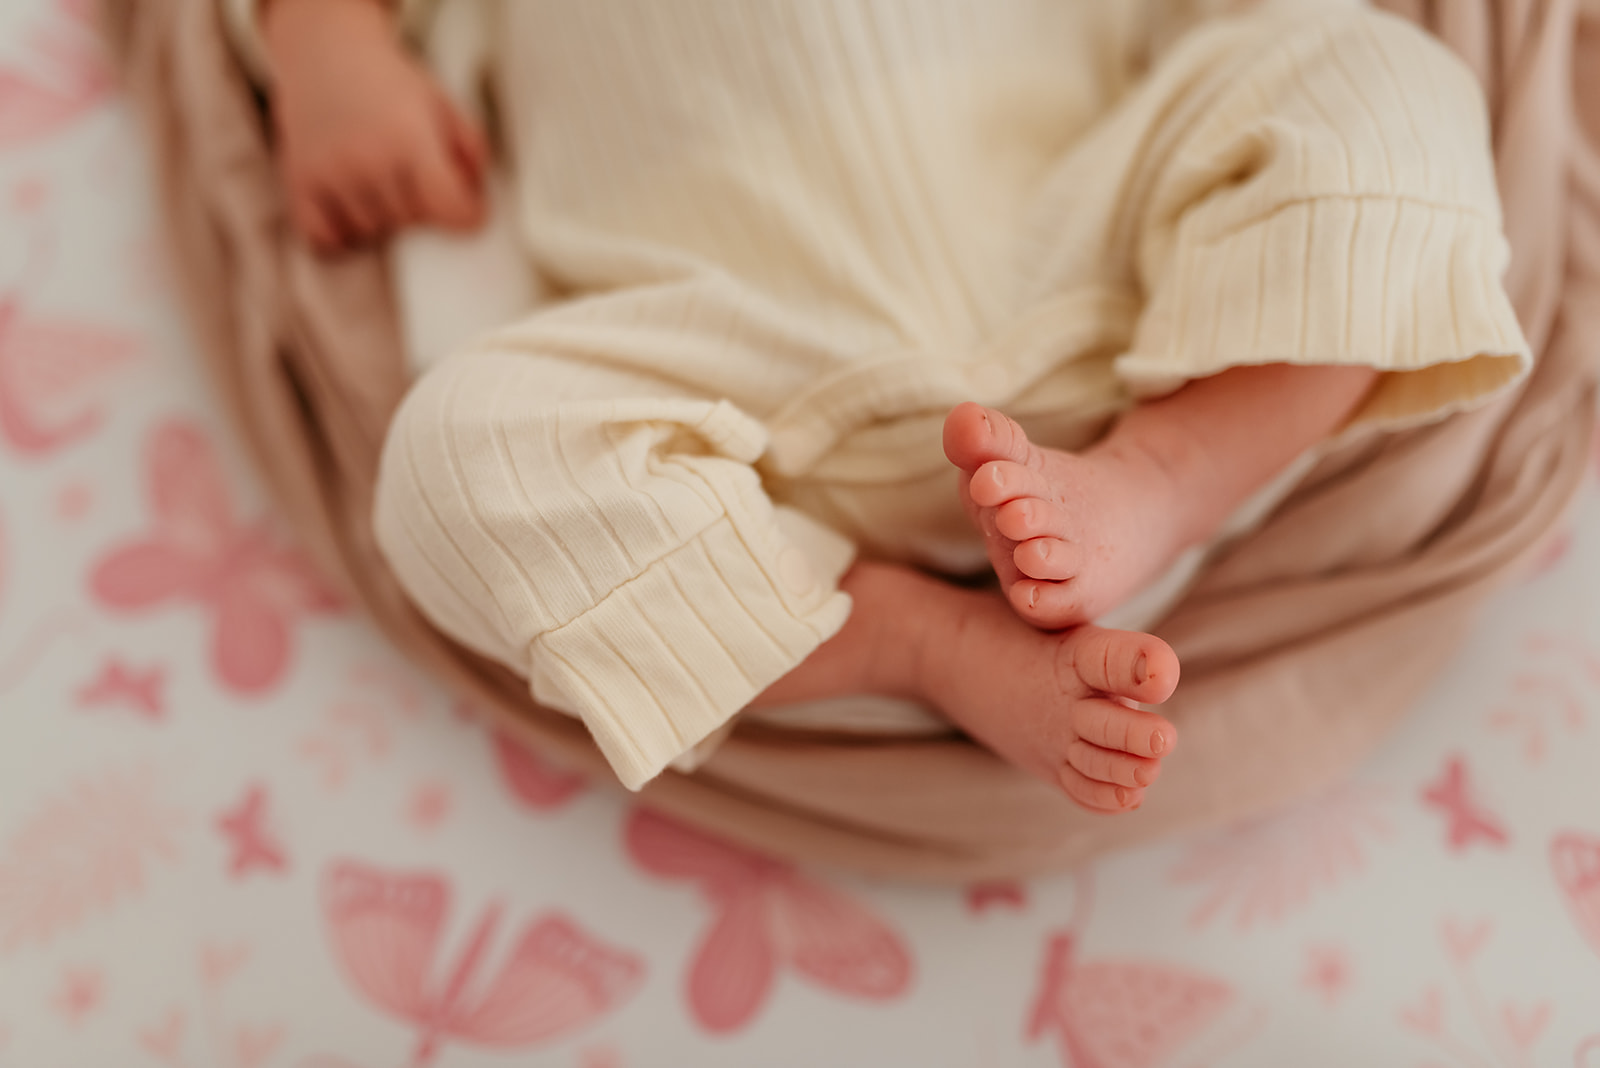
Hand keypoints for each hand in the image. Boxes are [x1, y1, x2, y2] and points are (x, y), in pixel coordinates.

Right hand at [262, 0, 487, 252]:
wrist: (327, 53)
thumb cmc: (391, 85)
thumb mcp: (445, 107)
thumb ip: (471, 156)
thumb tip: (477, 208)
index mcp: (409, 138)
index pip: (450, 208)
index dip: (468, 215)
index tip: (467, 209)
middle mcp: (366, 158)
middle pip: (413, 223)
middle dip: (423, 208)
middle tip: (415, 179)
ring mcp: (329, 173)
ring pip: (372, 233)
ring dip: (382, 218)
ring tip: (380, 182)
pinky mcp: (299, 182)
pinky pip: (325, 239)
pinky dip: (340, 233)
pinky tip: (351, 205)